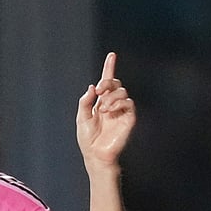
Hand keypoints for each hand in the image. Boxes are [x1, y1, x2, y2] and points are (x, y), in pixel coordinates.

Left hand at [77, 52, 135, 167]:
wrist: (96, 155)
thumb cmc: (88, 140)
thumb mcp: (81, 118)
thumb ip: (85, 101)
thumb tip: (93, 87)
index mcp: (100, 103)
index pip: (107, 82)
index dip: (109, 68)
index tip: (112, 55)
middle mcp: (112, 104)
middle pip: (115, 83)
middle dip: (107, 82)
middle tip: (99, 91)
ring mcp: (121, 111)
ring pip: (122, 91)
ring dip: (111, 96)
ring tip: (103, 109)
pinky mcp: (129, 118)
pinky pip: (128, 103)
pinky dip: (118, 103)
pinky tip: (109, 111)